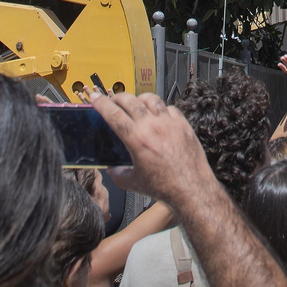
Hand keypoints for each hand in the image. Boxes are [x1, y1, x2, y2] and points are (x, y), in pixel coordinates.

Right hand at [89, 91, 213, 206]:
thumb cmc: (165, 188)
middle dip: (117, 97)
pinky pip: (169, 108)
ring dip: (139, 98)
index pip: (114, 114)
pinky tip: (157, 115)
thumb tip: (111, 169)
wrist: (192, 189)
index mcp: (138, 140)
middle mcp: (153, 127)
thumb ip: (118, 175)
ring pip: (151, 99)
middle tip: (113, 100)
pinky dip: (160, 108)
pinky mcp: (183, 124)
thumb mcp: (134, 183)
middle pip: (130, 101)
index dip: (101, 103)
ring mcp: (170, 123)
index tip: (95, 96)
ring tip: (135, 103)